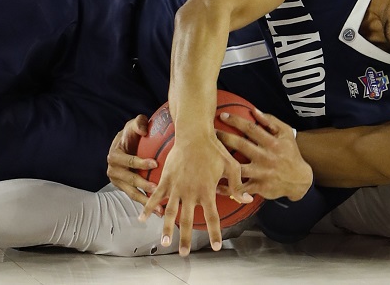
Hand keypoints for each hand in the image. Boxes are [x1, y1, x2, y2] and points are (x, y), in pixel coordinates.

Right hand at [106, 114, 157, 206]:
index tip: (154, 163)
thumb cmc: (131, 135)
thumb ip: (138, 124)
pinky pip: (135, 196)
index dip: (140, 162)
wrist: (124, 145)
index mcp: (115, 155)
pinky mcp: (124, 188)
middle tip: (157, 188)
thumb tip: (144, 129)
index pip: (129, 160)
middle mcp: (113, 170)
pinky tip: (157, 210)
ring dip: (145, 200)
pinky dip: (145, 203)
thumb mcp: (133, 125)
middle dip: (143, 184)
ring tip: (159, 208)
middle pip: (130, 179)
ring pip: (132, 192)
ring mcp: (118, 181)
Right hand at [142, 131, 243, 255]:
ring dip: (166, 229)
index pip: (213, 217)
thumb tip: (247, 200)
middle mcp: (191, 192)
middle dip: (186, 238)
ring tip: (164, 243)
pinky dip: (148, 207)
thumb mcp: (231, 166)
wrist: (194, 135)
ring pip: (170, 212)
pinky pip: (155, 197)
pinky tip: (142, 219)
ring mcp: (176, 187)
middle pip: (189, 220)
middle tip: (184, 253)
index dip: (214, 233)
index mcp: (207, 191)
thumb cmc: (214, 149)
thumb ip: (237, 185)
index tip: (215, 247)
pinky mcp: (166, 180)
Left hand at [216, 110, 312, 201]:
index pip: (251, 129)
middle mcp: (266, 157)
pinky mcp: (260, 187)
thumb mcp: (286, 133)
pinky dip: (228, 188)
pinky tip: (216, 185)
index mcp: (272, 142)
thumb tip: (253, 111)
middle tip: (209, 133)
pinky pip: (241, 188)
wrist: (300, 179)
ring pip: (239, 168)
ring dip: (223, 164)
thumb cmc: (290, 153)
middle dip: (224, 138)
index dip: (236, 121)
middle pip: (241, 145)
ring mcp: (262, 173)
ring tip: (207, 159)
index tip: (222, 116)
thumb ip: (270, 121)